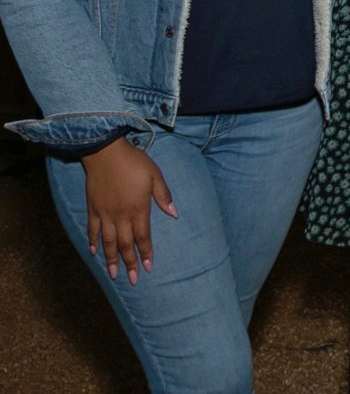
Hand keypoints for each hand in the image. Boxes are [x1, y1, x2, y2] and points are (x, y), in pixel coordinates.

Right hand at [82, 136, 177, 284]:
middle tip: (133, 280)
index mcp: (138, 208)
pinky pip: (92, 230)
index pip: (143, 237)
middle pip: (126, 244)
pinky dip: (93, 242)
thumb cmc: (134, 162)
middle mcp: (121, 215)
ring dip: (111, 259)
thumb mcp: (155, 175)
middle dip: (130, 263)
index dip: (146, 253)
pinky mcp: (93, 208)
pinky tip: (94, 253)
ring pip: (108, 242)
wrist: (106, 152)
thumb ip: (163, 195)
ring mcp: (105, 213)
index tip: (149, 268)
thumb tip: (174, 213)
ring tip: (113, 274)